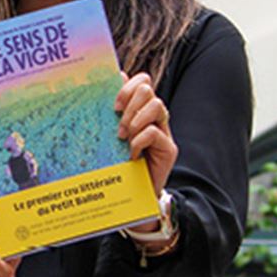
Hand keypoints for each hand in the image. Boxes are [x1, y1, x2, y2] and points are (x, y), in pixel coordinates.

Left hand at [115, 72, 176, 197]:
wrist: (133, 196)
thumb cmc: (118, 164)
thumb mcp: (109, 136)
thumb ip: (110, 115)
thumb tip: (107, 87)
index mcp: (139, 108)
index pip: (142, 80)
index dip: (128, 85)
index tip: (113, 105)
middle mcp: (154, 116)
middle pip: (147, 88)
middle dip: (129, 102)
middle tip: (118, 123)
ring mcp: (163, 131)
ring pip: (156, 105)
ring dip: (135, 119)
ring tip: (123, 137)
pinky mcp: (168, 148)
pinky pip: (154, 132)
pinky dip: (139, 141)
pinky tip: (131, 153)